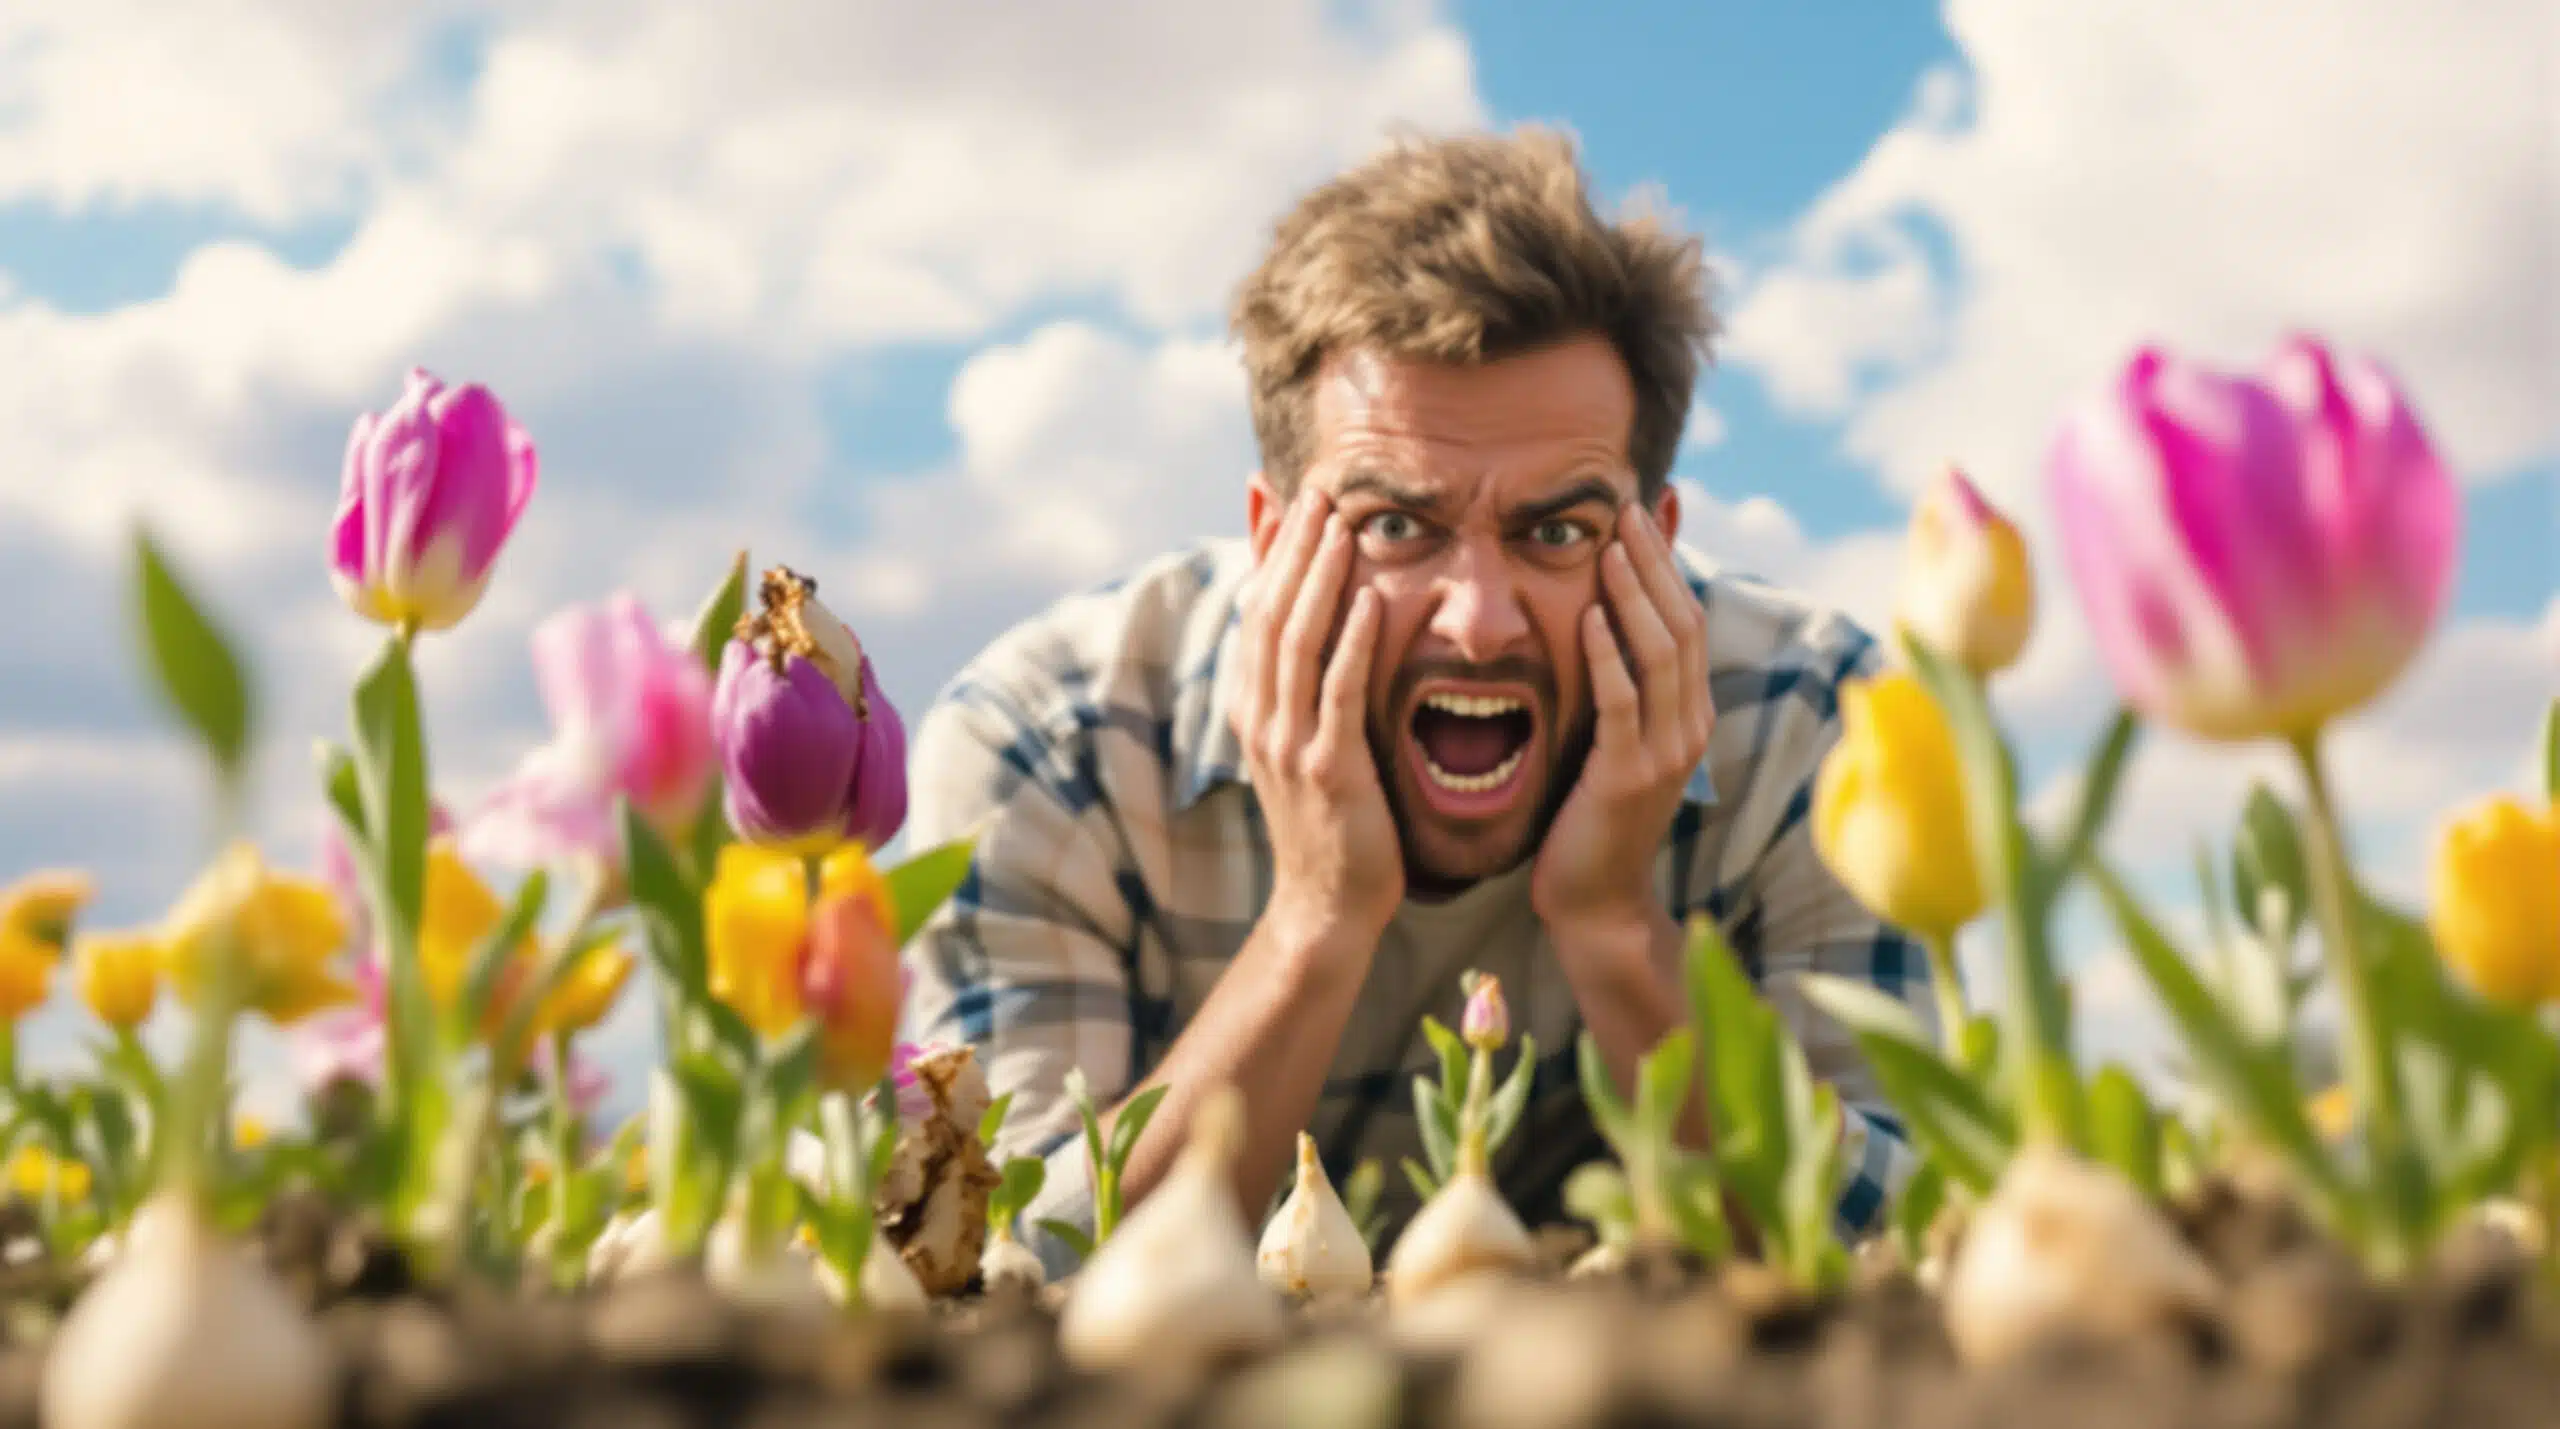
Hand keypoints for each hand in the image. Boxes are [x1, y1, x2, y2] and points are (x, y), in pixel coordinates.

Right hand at [1231, 489, 1402, 949]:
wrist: (1326, 908)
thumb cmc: (1331, 827)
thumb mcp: (1305, 748)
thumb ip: (1307, 690)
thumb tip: (1315, 633)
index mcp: (1254, 708)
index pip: (1256, 611)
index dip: (1268, 553)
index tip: (1284, 496)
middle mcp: (1260, 717)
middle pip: (1270, 612)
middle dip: (1292, 547)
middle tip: (1317, 488)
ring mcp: (1288, 743)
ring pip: (1296, 641)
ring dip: (1318, 577)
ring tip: (1339, 524)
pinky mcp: (1326, 768)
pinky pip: (1338, 692)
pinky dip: (1353, 641)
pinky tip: (1373, 598)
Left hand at [1532, 502, 1714, 945]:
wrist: (1593, 901)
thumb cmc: (1590, 817)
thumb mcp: (1612, 740)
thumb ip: (1617, 683)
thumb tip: (1602, 615)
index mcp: (1688, 713)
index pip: (1686, 619)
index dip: (1667, 564)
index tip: (1640, 511)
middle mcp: (1688, 726)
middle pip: (1682, 624)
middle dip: (1655, 563)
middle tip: (1626, 508)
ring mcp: (1664, 753)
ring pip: (1660, 656)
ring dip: (1635, 596)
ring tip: (1609, 546)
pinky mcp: (1627, 777)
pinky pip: (1623, 704)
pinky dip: (1608, 656)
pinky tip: (1588, 619)